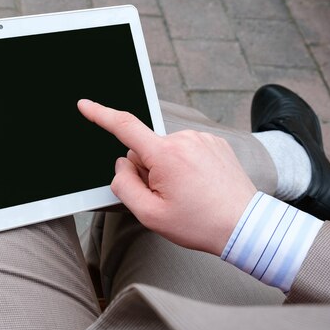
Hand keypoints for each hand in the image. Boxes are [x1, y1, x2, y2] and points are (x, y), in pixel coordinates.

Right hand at [77, 99, 255, 255]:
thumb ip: (124, 186)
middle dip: (147, 170)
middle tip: (167, 196)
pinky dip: (185, 165)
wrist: (244, 225)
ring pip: (165, 150)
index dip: (100, 114)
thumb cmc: (199, 223)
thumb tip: (121, 164)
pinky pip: (185, 150)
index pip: (124, 126)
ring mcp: (201, 139)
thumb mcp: (150, 214)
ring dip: (167, 168)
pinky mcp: (214, 143)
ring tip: (188, 193)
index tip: (85, 105)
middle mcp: (183, 139)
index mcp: (165, 155)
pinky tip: (198, 185)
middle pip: (144, 149)